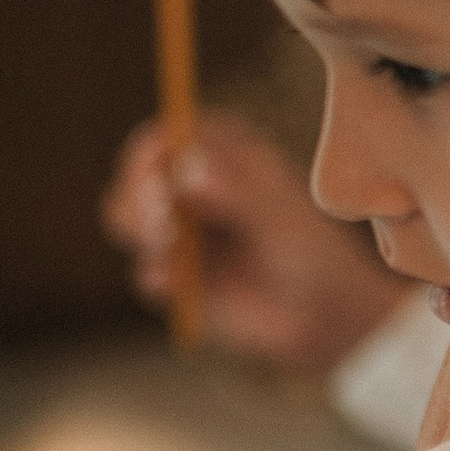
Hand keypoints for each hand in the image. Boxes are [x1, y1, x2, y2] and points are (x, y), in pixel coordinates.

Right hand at [101, 108, 403, 371]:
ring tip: (170, 247)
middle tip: (164, 224)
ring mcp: (182, 229)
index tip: (159, 179)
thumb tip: (188, 168)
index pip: (169, 134)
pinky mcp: (175, 274)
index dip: (152, 153)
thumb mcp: (281, 219)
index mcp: (225, 154)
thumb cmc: (313, 253)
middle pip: (135, 173)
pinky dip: (157, 277)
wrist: (324, 316)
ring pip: (125, 216)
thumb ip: (237, 193)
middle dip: (138, 197)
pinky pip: (146, 270)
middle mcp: (195, 186)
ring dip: (139, 231)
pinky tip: (181, 286)